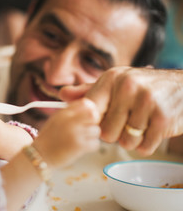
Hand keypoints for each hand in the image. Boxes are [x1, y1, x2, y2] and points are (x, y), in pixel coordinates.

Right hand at [33, 98, 100, 167]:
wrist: (39, 156)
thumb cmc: (49, 139)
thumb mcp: (56, 120)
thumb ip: (70, 113)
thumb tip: (90, 109)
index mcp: (63, 113)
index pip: (86, 103)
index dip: (90, 110)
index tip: (87, 117)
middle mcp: (69, 121)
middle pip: (94, 115)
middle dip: (93, 122)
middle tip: (88, 128)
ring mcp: (75, 133)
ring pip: (96, 130)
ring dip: (91, 137)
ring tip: (81, 140)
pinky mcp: (79, 146)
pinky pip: (95, 143)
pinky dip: (90, 147)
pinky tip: (80, 148)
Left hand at [60, 67, 182, 155]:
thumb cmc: (143, 87)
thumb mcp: (116, 83)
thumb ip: (89, 91)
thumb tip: (62, 94)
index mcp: (111, 78)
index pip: (89, 111)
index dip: (95, 122)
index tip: (102, 121)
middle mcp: (127, 87)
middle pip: (105, 132)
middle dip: (115, 133)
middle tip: (127, 122)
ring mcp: (146, 101)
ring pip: (124, 142)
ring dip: (132, 140)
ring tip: (140, 125)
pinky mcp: (163, 118)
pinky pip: (144, 146)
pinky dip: (147, 144)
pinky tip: (152, 130)